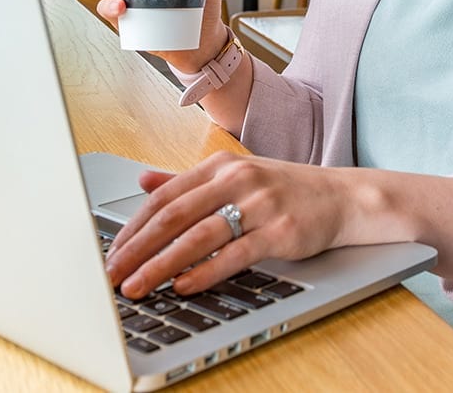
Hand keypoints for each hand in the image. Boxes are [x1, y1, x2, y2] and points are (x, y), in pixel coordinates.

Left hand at [103, 152, 351, 298]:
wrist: (342, 197)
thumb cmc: (284, 190)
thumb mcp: (234, 176)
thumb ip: (187, 181)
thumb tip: (143, 180)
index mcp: (219, 166)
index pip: (164, 197)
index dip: (133, 227)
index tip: (110, 253)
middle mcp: (236, 180)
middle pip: (174, 217)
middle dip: (136, 249)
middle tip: (111, 275)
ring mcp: (259, 204)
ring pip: (198, 237)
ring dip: (161, 265)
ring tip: (138, 287)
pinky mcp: (279, 231)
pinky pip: (235, 254)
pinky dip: (205, 271)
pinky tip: (183, 286)